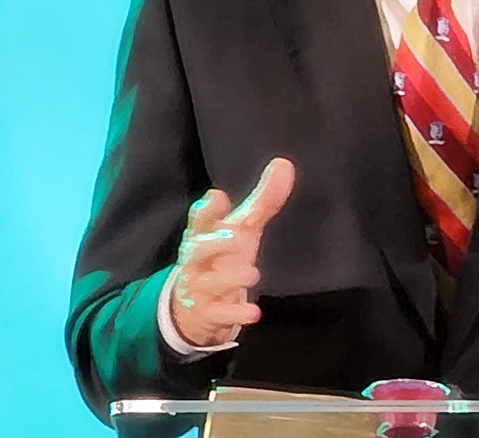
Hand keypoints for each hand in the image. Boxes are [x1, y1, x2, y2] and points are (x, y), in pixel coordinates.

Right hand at [167, 157, 295, 346]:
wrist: (194, 306)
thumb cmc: (222, 257)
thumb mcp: (242, 229)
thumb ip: (262, 201)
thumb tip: (284, 164)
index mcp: (203, 235)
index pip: (199, 220)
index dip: (207, 210)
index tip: (218, 196)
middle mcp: (197, 261)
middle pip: (197, 250)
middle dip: (213, 243)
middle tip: (235, 236)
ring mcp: (200, 288)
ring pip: (208, 284)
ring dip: (229, 279)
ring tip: (253, 273)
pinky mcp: (208, 314)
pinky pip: (219, 315)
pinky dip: (235, 314)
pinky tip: (254, 313)